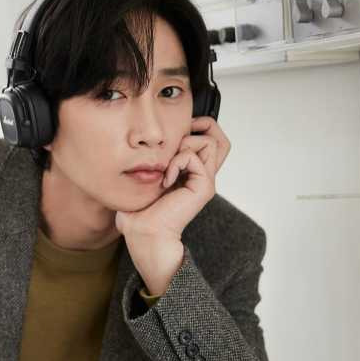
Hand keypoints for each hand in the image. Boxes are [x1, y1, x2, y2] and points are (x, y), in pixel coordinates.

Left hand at [115, 116, 230, 241]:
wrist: (144, 234)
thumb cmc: (140, 213)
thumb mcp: (144, 181)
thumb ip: (151, 163)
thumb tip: (143, 145)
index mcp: (191, 175)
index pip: (209, 143)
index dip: (196, 129)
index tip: (174, 135)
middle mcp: (202, 177)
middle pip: (220, 139)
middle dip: (201, 127)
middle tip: (178, 139)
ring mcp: (205, 181)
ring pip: (212, 142)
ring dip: (186, 144)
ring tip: (170, 163)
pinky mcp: (203, 186)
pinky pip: (193, 157)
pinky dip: (175, 161)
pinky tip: (165, 180)